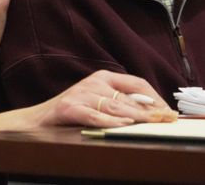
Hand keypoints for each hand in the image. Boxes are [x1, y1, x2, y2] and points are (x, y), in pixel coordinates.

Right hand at [0, 70, 177, 130]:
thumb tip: (154, 112)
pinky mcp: (69, 108)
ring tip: (153, 125)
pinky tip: (122, 128)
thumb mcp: (98, 102)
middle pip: (130, 97)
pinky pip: (94, 116)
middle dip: (152, 111)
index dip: (156, 98)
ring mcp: (80, 94)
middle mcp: (93, 82)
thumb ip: (121, 104)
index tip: (169, 113)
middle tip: (168, 122)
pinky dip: (109, 123)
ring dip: (137, 118)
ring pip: (115, 107)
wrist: (36, 120)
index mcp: (103, 77)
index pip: (137, 84)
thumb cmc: (71, 112)